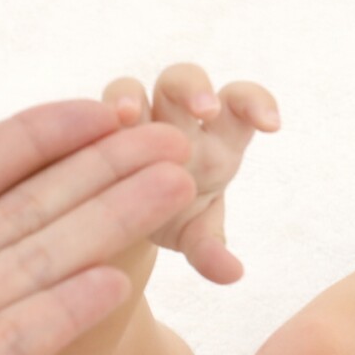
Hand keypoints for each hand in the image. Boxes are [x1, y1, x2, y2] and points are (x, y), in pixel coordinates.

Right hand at [103, 63, 279, 284]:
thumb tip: (231, 274)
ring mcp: (128, 122)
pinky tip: (83, 142)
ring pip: (129, 88)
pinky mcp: (90, 132)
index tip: (272, 125)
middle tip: (204, 110)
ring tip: (127, 117)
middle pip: (183, 80)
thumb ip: (211, 250)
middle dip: (193, 89)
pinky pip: (85, 118)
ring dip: (128, 97)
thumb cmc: (175, 217)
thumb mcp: (194, 236)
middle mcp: (173, 121)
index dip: (256, 103)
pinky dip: (86, 124)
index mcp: (214, 140)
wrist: (127, 222)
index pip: (239, 103)